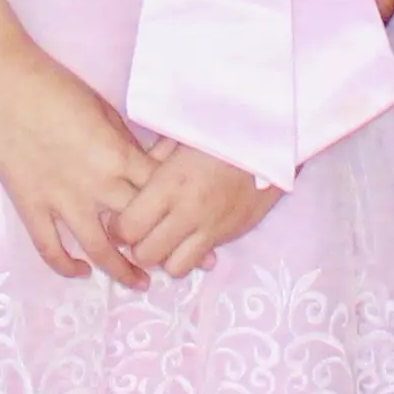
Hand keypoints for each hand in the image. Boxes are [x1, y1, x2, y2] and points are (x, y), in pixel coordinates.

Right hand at [0, 54, 155, 287]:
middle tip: (178, 259)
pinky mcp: (31, 207)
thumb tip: (141, 167)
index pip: (159, 192)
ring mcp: (61, 201)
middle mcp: (95, 185)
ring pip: (99, 249)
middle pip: (137, 226)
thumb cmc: (57, 87)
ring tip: (140, 282)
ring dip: (122, 270)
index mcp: (117, 156)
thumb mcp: (105, 110)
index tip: (193, 220)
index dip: (178, 208)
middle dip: (160, 243)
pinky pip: (50, 249)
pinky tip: (81, 272)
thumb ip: (124, 144)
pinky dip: (66, 267)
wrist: (4, 83)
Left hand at [111, 137, 282, 277]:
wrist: (274, 135)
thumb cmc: (222, 126)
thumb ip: (154, 159)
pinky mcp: (232, 234)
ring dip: (166, 255)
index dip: (119, 227)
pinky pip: (203, 260)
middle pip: (147, 254)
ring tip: (168, 236)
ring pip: (175, 267)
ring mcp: (213, 227)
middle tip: (142, 230)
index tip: (122, 217)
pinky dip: (193, 253)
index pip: (129, 227)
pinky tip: (193, 233)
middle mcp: (189, 212)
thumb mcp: (182, 133)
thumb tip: (133, 177)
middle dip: (138, 246)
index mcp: (171, 184)